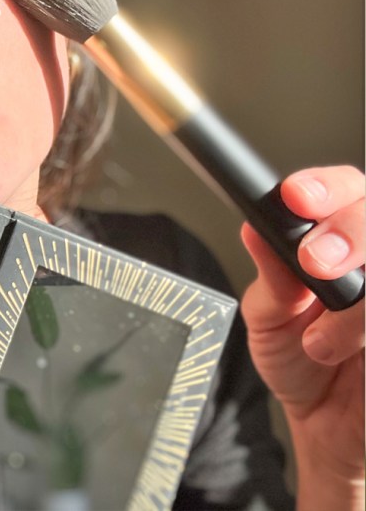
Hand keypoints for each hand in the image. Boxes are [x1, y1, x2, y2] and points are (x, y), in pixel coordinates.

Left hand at [240, 166, 363, 508]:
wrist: (326, 422)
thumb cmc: (299, 359)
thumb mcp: (269, 317)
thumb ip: (271, 276)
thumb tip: (255, 229)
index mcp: (336, 239)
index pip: (345, 190)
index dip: (324, 187)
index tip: (296, 198)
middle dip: (346, 232)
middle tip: (315, 262)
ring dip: (353, 308)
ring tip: (321, 344)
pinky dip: (364, 334)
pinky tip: (348, 355)